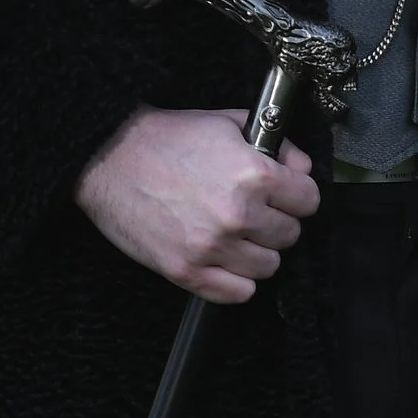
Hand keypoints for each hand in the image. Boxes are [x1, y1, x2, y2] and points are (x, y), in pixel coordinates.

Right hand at [76, 105, 318, 300]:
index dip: (296, 196)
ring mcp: (213, 247)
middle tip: (252, 212)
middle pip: (290, 235)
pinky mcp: (187, 271)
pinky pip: (239, 293)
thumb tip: (302, 168)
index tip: (283, 196)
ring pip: (268, 267)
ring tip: (235, 235)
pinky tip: (223, 259)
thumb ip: (275, 145)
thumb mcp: (226, 124)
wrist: (108, 158)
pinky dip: (236, 280)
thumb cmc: (164, 139)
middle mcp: (239, 214)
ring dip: (256, 252)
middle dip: (275, 222)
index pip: (309, 201)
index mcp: (254, 174)